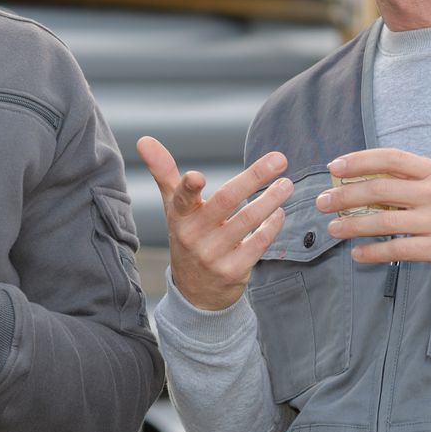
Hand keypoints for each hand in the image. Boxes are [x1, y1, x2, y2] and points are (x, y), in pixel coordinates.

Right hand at [135, 136, 293, 311]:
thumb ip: (163, 171)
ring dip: (271, 200)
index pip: (181, 199)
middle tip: (279, 160)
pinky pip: (258, 243)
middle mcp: (193, 236)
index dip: (188, 188)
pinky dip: (272, 225)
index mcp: (179, 217)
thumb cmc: (187, 237)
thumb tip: (144, 139)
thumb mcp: (173, 207)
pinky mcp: (233, 271)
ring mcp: (213, 255)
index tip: (197, 176)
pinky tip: (279, 212)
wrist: (195, 292)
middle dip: (253, 178)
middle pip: (225, 201)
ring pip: (247, 221)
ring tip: (286, 184)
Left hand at [317, 149, 430, 281]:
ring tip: (332, 228)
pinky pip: (398, 250)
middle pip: (380, 188)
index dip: (359, 160)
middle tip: (322, 202)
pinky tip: (357, 254)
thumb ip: (413, 182)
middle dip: (344, 195)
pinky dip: (373, 253)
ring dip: (352, 224)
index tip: (335, 167)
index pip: (391, 158)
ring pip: (384, 220)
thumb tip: (368, 181)